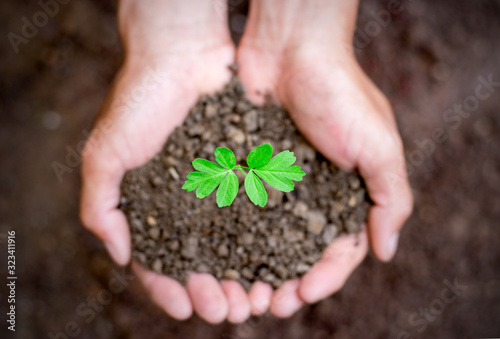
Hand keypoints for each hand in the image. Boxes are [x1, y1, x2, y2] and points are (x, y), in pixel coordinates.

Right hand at [80, 0, 253, 323]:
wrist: (183, 56)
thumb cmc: (139, 101)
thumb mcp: (105, 155)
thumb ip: (101, 207)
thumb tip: (122, 256)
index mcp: (153, 207)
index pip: (160, 261)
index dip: (170, 289)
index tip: (184, 309)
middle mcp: (189, 203)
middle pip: (203, 262)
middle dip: (214, 291)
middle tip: (228, 312)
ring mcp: (220, 189)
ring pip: (236, 245)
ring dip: (244, 277)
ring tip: (255, 299)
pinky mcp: (248, 172)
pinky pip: (260, 213)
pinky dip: (268, 242)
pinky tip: (278, 263)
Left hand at [236, 0, 412, 316]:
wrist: (291, 49)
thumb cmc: (340, 92)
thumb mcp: (380, 144)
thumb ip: (391, 197)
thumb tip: (386, 251)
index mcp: (347, 193)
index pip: (340, 249)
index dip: (326, 276)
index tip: (304, 294)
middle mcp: (311, 194)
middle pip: (300, 252)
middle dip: (288, 282)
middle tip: (270, 305)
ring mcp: (278, 183)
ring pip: (267, 239)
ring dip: (257, 268)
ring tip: (244, 292)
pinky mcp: (248, 169)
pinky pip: (240, 209)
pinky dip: (233, 235)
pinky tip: (219, 256)